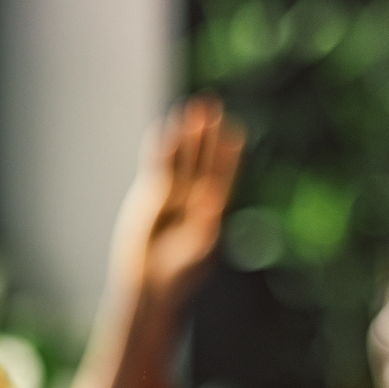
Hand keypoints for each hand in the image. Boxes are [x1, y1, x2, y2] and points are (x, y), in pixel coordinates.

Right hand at [109, 97, 244, 310]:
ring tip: (191, 107)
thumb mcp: (198, 250)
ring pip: (181, 158)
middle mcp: (195, 197)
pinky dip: (161, 150)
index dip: (229, 153)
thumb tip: (216, 202)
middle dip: (207, 133)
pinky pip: (157, 167)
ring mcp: (173, 194)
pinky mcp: (151, 196)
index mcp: (213, 209)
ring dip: (185, 134)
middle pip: (203, 158)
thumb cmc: (180, 273)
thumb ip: (207, 225)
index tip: (236, 131)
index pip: (223, 174)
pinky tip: (164, 130)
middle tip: (213, 104)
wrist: (152, 283)